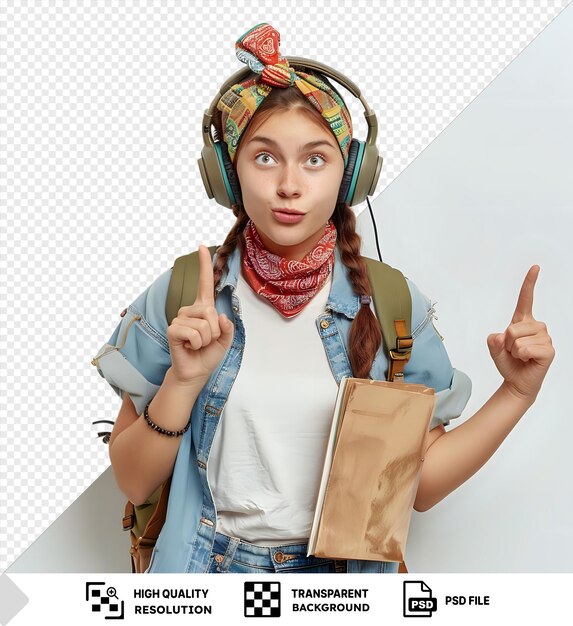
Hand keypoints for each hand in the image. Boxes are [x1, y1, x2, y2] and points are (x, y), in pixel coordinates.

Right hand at [166, 245, 233, 384]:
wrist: (196, 372)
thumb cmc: (208, 354)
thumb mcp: (226, 340)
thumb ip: (228, 327)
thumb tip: (221, 317)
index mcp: (203, 308)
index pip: (204, 283)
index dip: (204, 265)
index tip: (202, 247)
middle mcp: (190, 310)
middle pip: (211, 312)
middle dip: (216, 331)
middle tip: (207, 341)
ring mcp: (180, 318)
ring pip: (205, 325)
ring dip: (207, 340)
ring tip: (198, 345)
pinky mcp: (173, 329)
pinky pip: (194, 334)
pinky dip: (197, 344)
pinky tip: (190, 347)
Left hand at [487, 265, 554, 402]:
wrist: (517, 382)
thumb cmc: (508, 363)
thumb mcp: (494, 349)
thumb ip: (492, 341)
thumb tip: (501, 336)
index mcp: (522, 321)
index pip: (526, 299)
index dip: (530, 282)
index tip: (535, 267)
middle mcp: (536, 326)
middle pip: (512, 328)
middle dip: (506, 342)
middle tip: (514, 352)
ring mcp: (545, 337)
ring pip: (517, 339)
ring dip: (514, 351)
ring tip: (521, 356)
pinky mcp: (549, 350)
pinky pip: (526, 349)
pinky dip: (521, 356)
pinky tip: (529, 360)